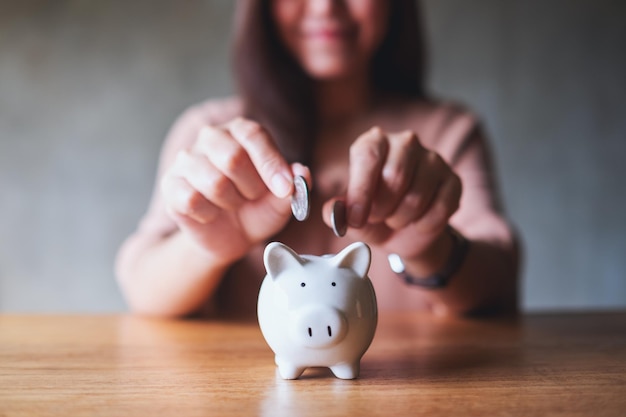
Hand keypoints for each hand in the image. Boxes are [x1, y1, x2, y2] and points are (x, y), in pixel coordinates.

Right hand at [161, 117, 309, 263]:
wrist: (229, 237)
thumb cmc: (257, 210)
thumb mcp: (281, 201)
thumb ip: (294, 186)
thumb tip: (301, 172)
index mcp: (240, 131)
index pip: (254, 135)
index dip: (271, 164)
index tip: (284, 190)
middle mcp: (211, 137)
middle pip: (232, 157)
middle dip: (250, 188)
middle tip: (252, 198)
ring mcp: (186, 159)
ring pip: (213, 182)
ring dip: (230, 203)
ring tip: (232, 205)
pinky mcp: (171, 184)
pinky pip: (191, 200)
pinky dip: (209, 214)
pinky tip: (212, 213)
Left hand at [324, 126, 461, 261]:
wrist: (405, 234)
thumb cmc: (373, 216)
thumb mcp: (350, 216)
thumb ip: (336, 212)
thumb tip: (332, 211)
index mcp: (374, 142)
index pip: (368, 156)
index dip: (361, 191)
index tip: (356, 218)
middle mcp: (405, 142)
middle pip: (395, 176)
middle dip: (382, 208)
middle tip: (377, 217)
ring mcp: (433, 159)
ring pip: (417, 195)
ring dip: (402, 218)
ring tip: (395, 219)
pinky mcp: (453, 180)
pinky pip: (441, 207)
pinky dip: (425, 224)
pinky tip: (417, 223)